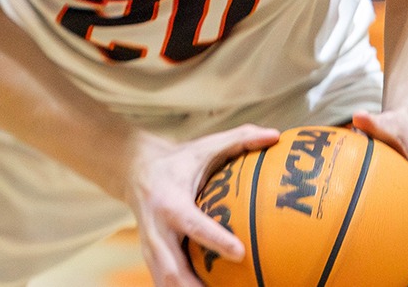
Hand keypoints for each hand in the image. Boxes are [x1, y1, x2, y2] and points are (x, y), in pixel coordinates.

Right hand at [124, 124, 278, 285]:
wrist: (133, 169)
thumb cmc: (179, 160)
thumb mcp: (205, 146)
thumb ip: (239, 140)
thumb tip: (274, 136)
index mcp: (170, 201)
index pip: (192, 224)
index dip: (214, 239)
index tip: (239, 252)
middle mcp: (156, 228)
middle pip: (171, 266)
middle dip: (193, 286)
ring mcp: (150, 246)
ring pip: (165, 281)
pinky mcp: (151, 257)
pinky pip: (164, 282)